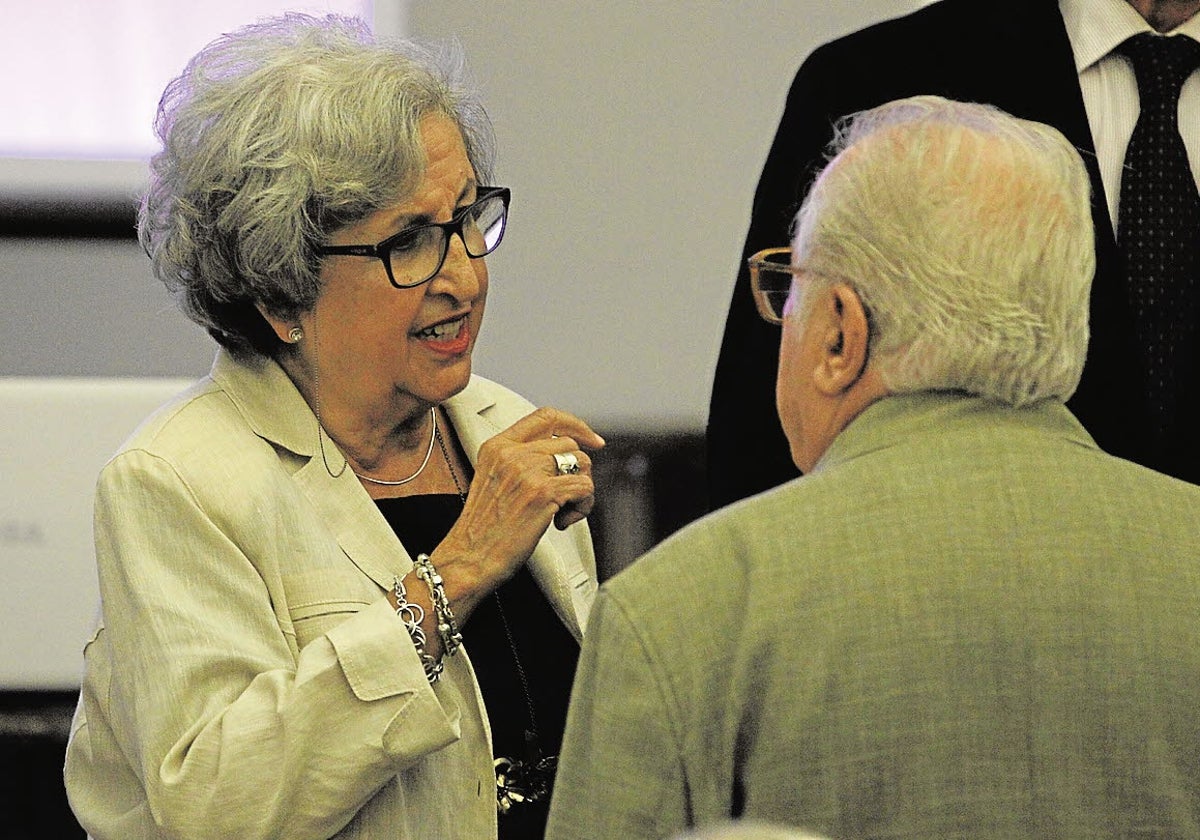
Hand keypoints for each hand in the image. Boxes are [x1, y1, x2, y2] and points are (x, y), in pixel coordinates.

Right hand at [431, 407, 603, 616]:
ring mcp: (527, 471)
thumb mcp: (493, 479)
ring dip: (581, 491)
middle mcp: (512, 453)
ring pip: (582, 463)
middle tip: (565, 498)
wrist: (469, 559)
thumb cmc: (484, 529)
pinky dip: (582, 507)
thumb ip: (520, 460)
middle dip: (577, 471)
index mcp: (498, 445)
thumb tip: (564, 454)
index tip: (592, 440)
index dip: (576, 425)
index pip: (546, 416)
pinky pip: (585, 488)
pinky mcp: (543, 493)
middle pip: (570, 444)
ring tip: (563, 512)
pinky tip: (562, 523)